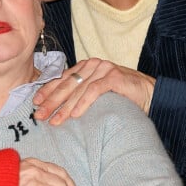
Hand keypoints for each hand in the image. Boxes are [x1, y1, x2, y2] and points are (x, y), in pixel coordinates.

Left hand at [32, 57, 155, 124]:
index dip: (48, 90)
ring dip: (65, 106)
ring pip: (79, 89)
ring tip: (55, 120)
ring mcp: (104, 69)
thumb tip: (56, 108)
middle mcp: (93, 65)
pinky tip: (75, 115)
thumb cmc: (121, 96)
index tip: (35, 102)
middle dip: (52, 101)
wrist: (150, 93)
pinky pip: (95, 90)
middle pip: (67, 84)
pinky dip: (83, 103)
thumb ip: (80, 94)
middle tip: (40, 114)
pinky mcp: (114, 76)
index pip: (62, 78)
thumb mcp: (97, 93)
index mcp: (86, 67)